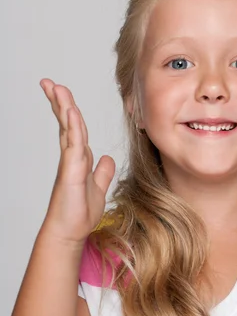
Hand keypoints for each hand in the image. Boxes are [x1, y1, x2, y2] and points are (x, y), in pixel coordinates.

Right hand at [39, 79, 115, 244]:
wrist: (70, 232)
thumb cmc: (79, 213)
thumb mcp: (98, 189)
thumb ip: (103, 172)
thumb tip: (107, 158)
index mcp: (79, 159)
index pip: (75, 129)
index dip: (70, 111)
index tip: (62, 95)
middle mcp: (73, 157)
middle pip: (67, 123)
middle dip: (60, 102)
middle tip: (50, 83)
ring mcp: (70, 162)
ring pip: (68, 129)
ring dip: (63, 107)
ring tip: (55, 88)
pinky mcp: (71, 170)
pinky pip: (73, 143)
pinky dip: (73, 126)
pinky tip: (71, 112)